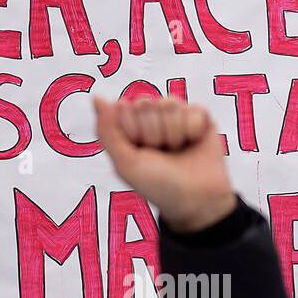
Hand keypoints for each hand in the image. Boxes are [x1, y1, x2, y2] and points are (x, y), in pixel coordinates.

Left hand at [94, 96, 236, 233]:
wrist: (194, 199)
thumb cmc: (157, 185)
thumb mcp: (125, 163)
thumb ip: (107, 130)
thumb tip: (97, 98)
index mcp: (130, 126)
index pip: (125, 108)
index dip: (133, 132)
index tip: (140, 152)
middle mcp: (152, 117)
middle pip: (146, 103)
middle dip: (153, 133)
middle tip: (160, 153)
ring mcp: (176, 115)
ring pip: (170, 104)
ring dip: (174, 134)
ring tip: (177, 151)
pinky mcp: (200, 116)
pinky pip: (194, 109)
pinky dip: (193, 131)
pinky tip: (193, 143)